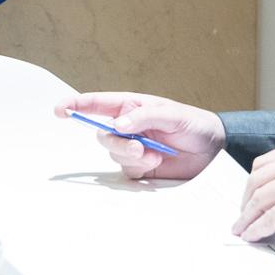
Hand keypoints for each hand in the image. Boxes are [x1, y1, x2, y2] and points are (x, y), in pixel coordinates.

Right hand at [53, 92, 224, 179]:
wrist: (214, 150)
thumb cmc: (194, 124)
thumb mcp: (172, 114)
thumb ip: (143, 117)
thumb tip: (118, 126)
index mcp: (130, 107)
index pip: (96, 104)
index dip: (75, 105)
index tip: (60, 110)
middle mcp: (127, 127)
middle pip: (103, 135)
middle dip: (117, 143)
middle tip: (138, 147)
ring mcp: (133, 148)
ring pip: (114, 154)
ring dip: (132, 156)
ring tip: (156, 154)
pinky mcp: (141, 167)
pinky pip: (127, 170)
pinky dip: (139, 167)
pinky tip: (157, 162)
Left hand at [233, 141, 274, 243]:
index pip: (264, 164)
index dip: (252, 183)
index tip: (248, 195)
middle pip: (256, 181)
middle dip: (246, 201)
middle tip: (243, 215)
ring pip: (259, 201)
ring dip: (247, 218)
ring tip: (243, 229)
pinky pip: (269, 219)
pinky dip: (257, 230)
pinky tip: (254, 236)